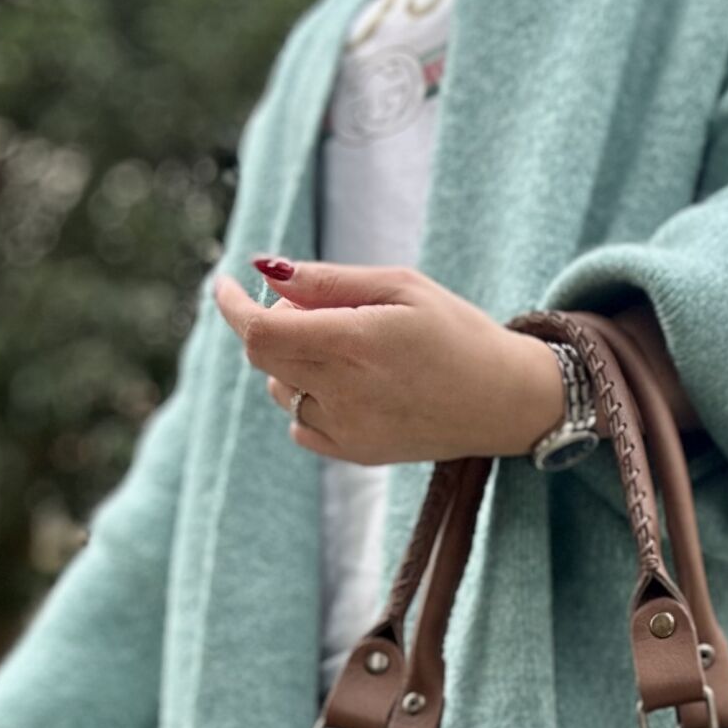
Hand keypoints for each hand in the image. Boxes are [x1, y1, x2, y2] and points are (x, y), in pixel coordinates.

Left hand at [213, 259, 565, 464]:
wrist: (503, 400)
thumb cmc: (456, 331)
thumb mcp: (400, 286)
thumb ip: (329, 282)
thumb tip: (267, 273)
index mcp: (355, 344)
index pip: (260, 331)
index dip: (231, 307)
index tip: (224, 285)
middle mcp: (345, 393)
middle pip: (265, 358)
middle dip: (274, 324)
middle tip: (315, 308)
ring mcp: (348, 431)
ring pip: (281, 390)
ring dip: (293, 363)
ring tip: (348, 348)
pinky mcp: (356, 454)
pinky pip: (301, 426)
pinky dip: (308, 400)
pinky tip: (352, 386)